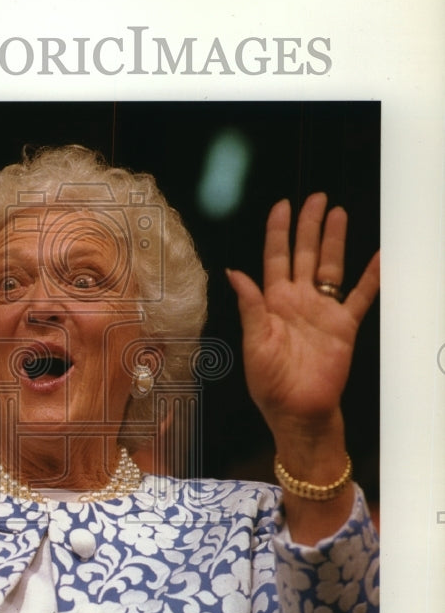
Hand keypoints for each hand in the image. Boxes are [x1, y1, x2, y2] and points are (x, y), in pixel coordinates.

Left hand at [226, 192, 379, 440]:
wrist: (299, 413)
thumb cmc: (270, 386)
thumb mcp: (254, 345)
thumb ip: (250, 307)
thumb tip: (234, 273)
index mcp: (272, 303)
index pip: (275, 258)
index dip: (278, 231)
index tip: (283, 206)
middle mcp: (297, 302)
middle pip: (304, 254)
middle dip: (309, 226)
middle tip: (316, 198)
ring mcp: (322, 311)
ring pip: (330, 267)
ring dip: (334, 241)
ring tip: (338, 213)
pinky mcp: (343, 326)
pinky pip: (360, 296)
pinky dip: (371, 277)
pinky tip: (378, 256)